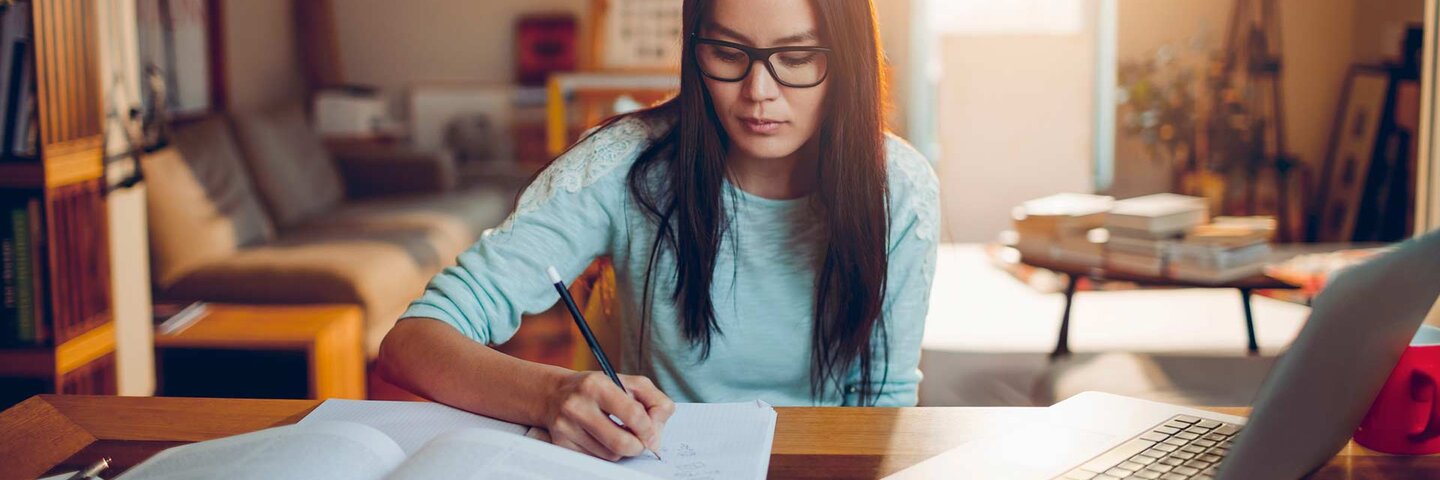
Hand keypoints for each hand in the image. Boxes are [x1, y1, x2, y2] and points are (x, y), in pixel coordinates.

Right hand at [541, 371, 675, 460]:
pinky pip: (596, 459)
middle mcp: (578, 405)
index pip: (634, 415)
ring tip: (617, 433)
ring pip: (610, 455)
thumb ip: (654, 402)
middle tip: (640, 440)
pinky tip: (601, 438)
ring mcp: (566, 426)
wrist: (554, 394)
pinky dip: (605, 452)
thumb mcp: (628, 383)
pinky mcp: (561, 443)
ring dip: (622, 449)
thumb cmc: (598, 389)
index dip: (649, 429)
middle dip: (638, 446)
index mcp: (597, 385)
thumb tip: (656, 435)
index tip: (651, 432)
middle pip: (621, 443)